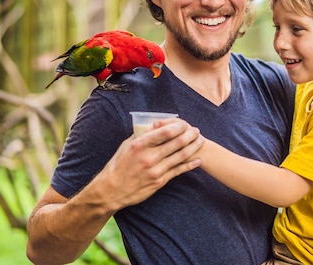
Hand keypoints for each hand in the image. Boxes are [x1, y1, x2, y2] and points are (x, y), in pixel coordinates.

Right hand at [87, 120, 203, 211]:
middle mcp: (149, 157)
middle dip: (190, 134)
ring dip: (194, 147)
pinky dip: (190, 164)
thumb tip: (157, 125)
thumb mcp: (127, 145)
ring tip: (200, 140)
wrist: (112, 190)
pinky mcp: (160, 181)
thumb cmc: (118, 165)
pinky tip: (198, 160)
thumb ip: (142, 135)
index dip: (179, 126)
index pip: (166, 132)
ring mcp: (156, 170)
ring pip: (181, 156)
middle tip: (196, 130)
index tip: (184, 123)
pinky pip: (179, 171)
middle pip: (177, 142)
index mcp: (140, 145)